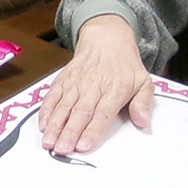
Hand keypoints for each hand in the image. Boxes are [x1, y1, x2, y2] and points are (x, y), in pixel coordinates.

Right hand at [38, 15, 154, 155]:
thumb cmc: (125, 65)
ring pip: (64, 106)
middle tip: (62, 150)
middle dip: (69, 132)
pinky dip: (46, 110)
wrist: (107, 38)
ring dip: (55, 125)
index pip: (102, 113)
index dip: (92, 130)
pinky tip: (43, 124)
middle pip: (80, 112)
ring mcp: (76, 82)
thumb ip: (144, 103)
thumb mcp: (143, 81)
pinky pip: (53, 95)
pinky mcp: (64, 79)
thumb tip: (144, 122)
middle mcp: (93, 86)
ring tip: (49, 143)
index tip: (84, 145)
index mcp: (114, 89)